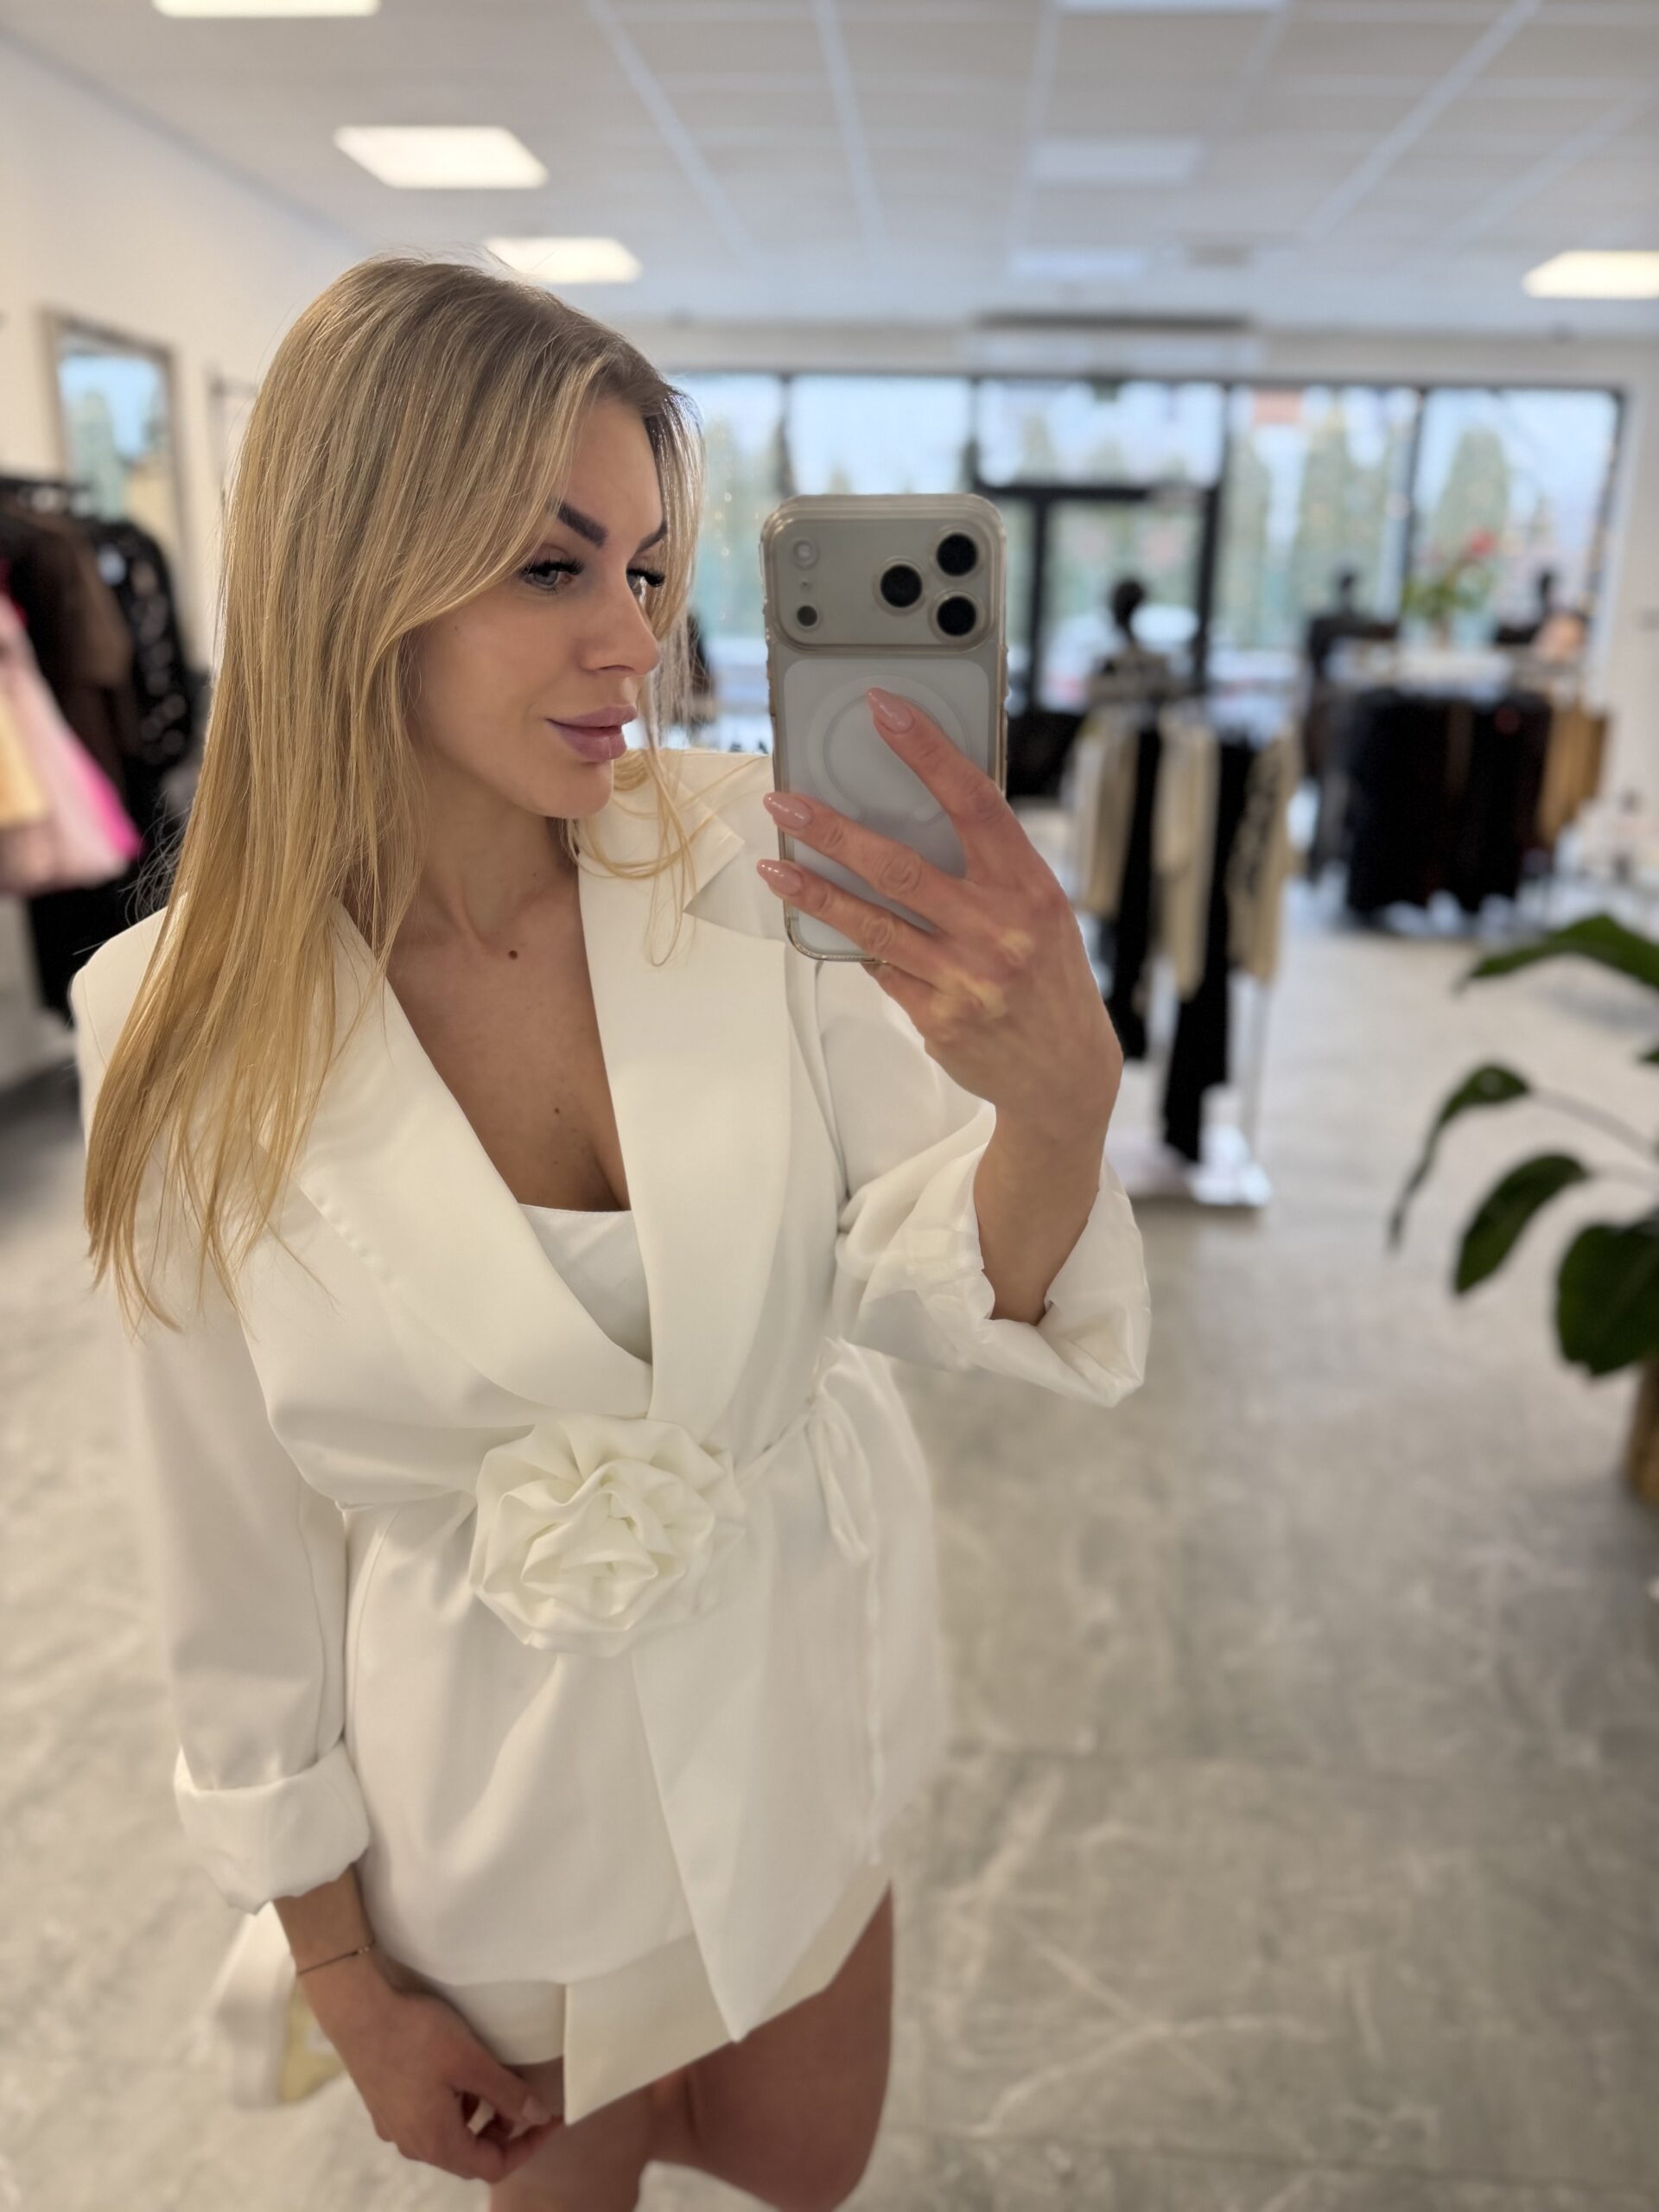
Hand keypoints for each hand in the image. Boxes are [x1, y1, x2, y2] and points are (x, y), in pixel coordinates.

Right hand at [302, 1952, 564, 2183]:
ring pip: (449, 2135)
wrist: (359, 2011)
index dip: (528, 2146)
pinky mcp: (385, 2105)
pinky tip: (460, 2073)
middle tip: (525, 2095)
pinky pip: (428, 2118)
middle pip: (470, 2154)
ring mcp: (395, 2126)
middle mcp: (413, 2143)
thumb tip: (538, 2117)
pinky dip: (454, 2106)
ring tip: (495, 2079)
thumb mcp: (472, 2062)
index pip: (493, 2166)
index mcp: (436, 2142)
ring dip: (478, 2116)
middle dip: (504, 2130)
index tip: (550, 2118)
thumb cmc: (416, 2035)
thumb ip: (508, 2094)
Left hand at [760, 685, 1121, 1142]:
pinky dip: (857, 944)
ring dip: (816, 891)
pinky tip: (830, 926)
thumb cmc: (1049, 977)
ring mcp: (965, 977)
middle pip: (899, 866)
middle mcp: (998, 930)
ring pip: (872, 922)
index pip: (974, 804)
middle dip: (833, 830)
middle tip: (785, 803)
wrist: (1065, 1073)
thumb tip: (915, 818)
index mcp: (1030, 888)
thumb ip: (990, 870)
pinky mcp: (937, 1017)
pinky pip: (880, 968)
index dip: (927, 752)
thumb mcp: (1041, 911)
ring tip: (776, 865)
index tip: (885, 711)